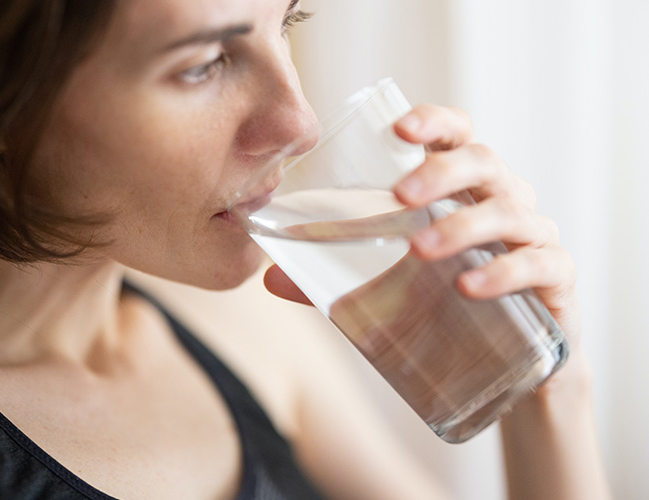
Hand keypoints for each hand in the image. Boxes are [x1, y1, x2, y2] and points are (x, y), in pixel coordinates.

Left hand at [266, 103, 580, 346]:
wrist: (506, 364)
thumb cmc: (444, 307)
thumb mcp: (387, 288)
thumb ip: (333, 280)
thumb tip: (269, 278)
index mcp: (461, 190)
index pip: (455, 136)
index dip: (433, 122)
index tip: (399, 129)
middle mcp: (501, 200)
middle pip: (483, 162)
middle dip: (442, 172)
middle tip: (401, 197)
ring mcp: (533, 236)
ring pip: (508, 210)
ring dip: (463, 226)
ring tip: (421, 251)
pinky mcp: (555, 278)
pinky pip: (539, 264)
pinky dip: (505, 272)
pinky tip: (469, 288)